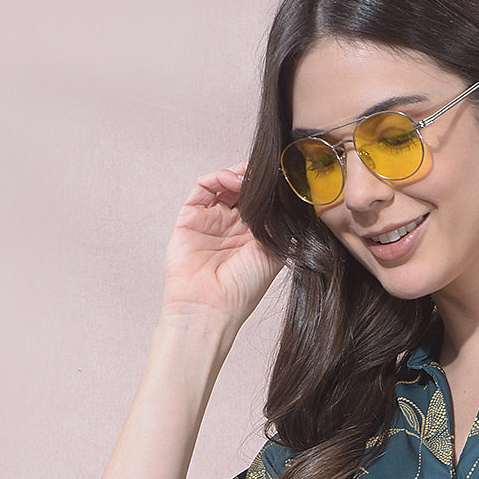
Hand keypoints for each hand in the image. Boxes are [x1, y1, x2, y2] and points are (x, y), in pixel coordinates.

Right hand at [162, 164, 282, 328]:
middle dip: (257, 179)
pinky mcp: (191, 217)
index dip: (272, 190)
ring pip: (225, 184)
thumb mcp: (273, 252)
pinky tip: (234, 181)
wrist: (211, 307)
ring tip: (253, 177)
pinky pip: (203, 187)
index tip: (285, 178)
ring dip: (240, 175)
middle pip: (244, 190)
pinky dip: (219, 178)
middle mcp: (232, 227)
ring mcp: (211, 220)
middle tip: (270, 171)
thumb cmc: (243, 290)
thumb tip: (287, 195)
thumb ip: (279, 223)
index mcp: (254, 236)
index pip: (263, 203)